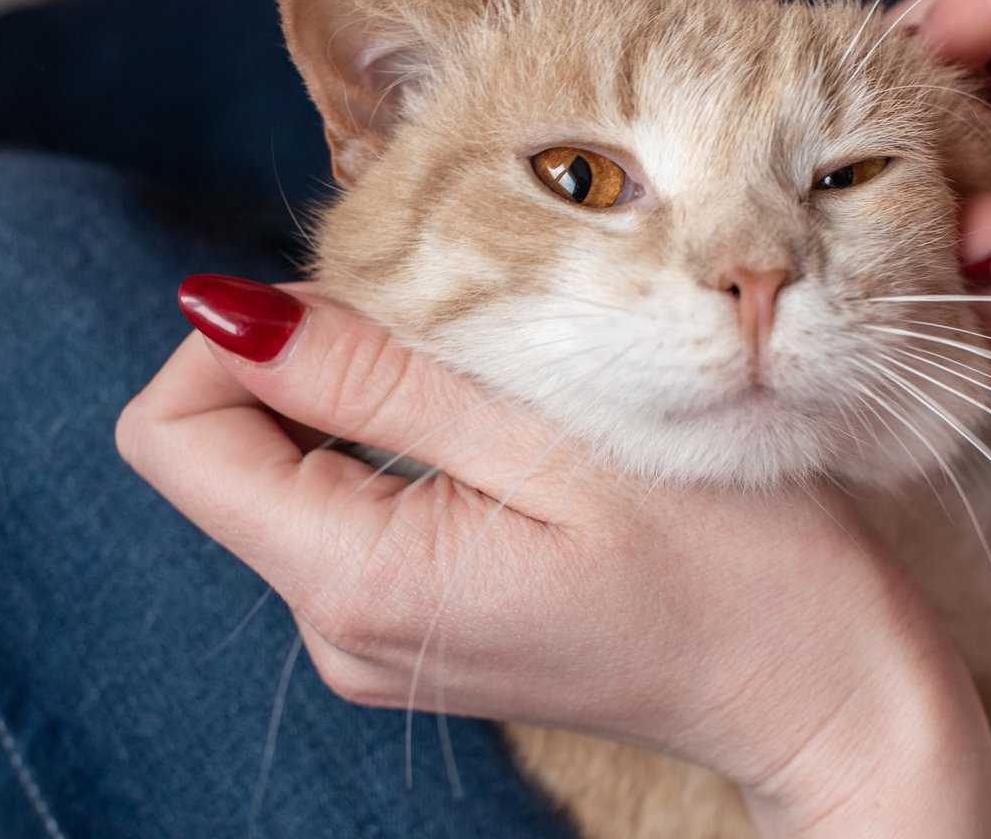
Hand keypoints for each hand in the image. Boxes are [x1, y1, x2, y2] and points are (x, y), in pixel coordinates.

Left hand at [117, 276, 990, 836]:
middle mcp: (339, 626)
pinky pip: (353, 508)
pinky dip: (403, 446)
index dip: (235, 338)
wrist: (817, 688)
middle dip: (314, 362)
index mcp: (359, 579)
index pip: (173, 432)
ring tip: (511, 391)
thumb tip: (225, 312)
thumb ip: (379, 381)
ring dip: (370, 399)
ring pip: (291, 471)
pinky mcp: (421, 626)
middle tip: (467, 338)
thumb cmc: (733, 563)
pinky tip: (511, 438)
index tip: (363, 302)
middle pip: (225, 449)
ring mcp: (376, 638)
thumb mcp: (559, 442)